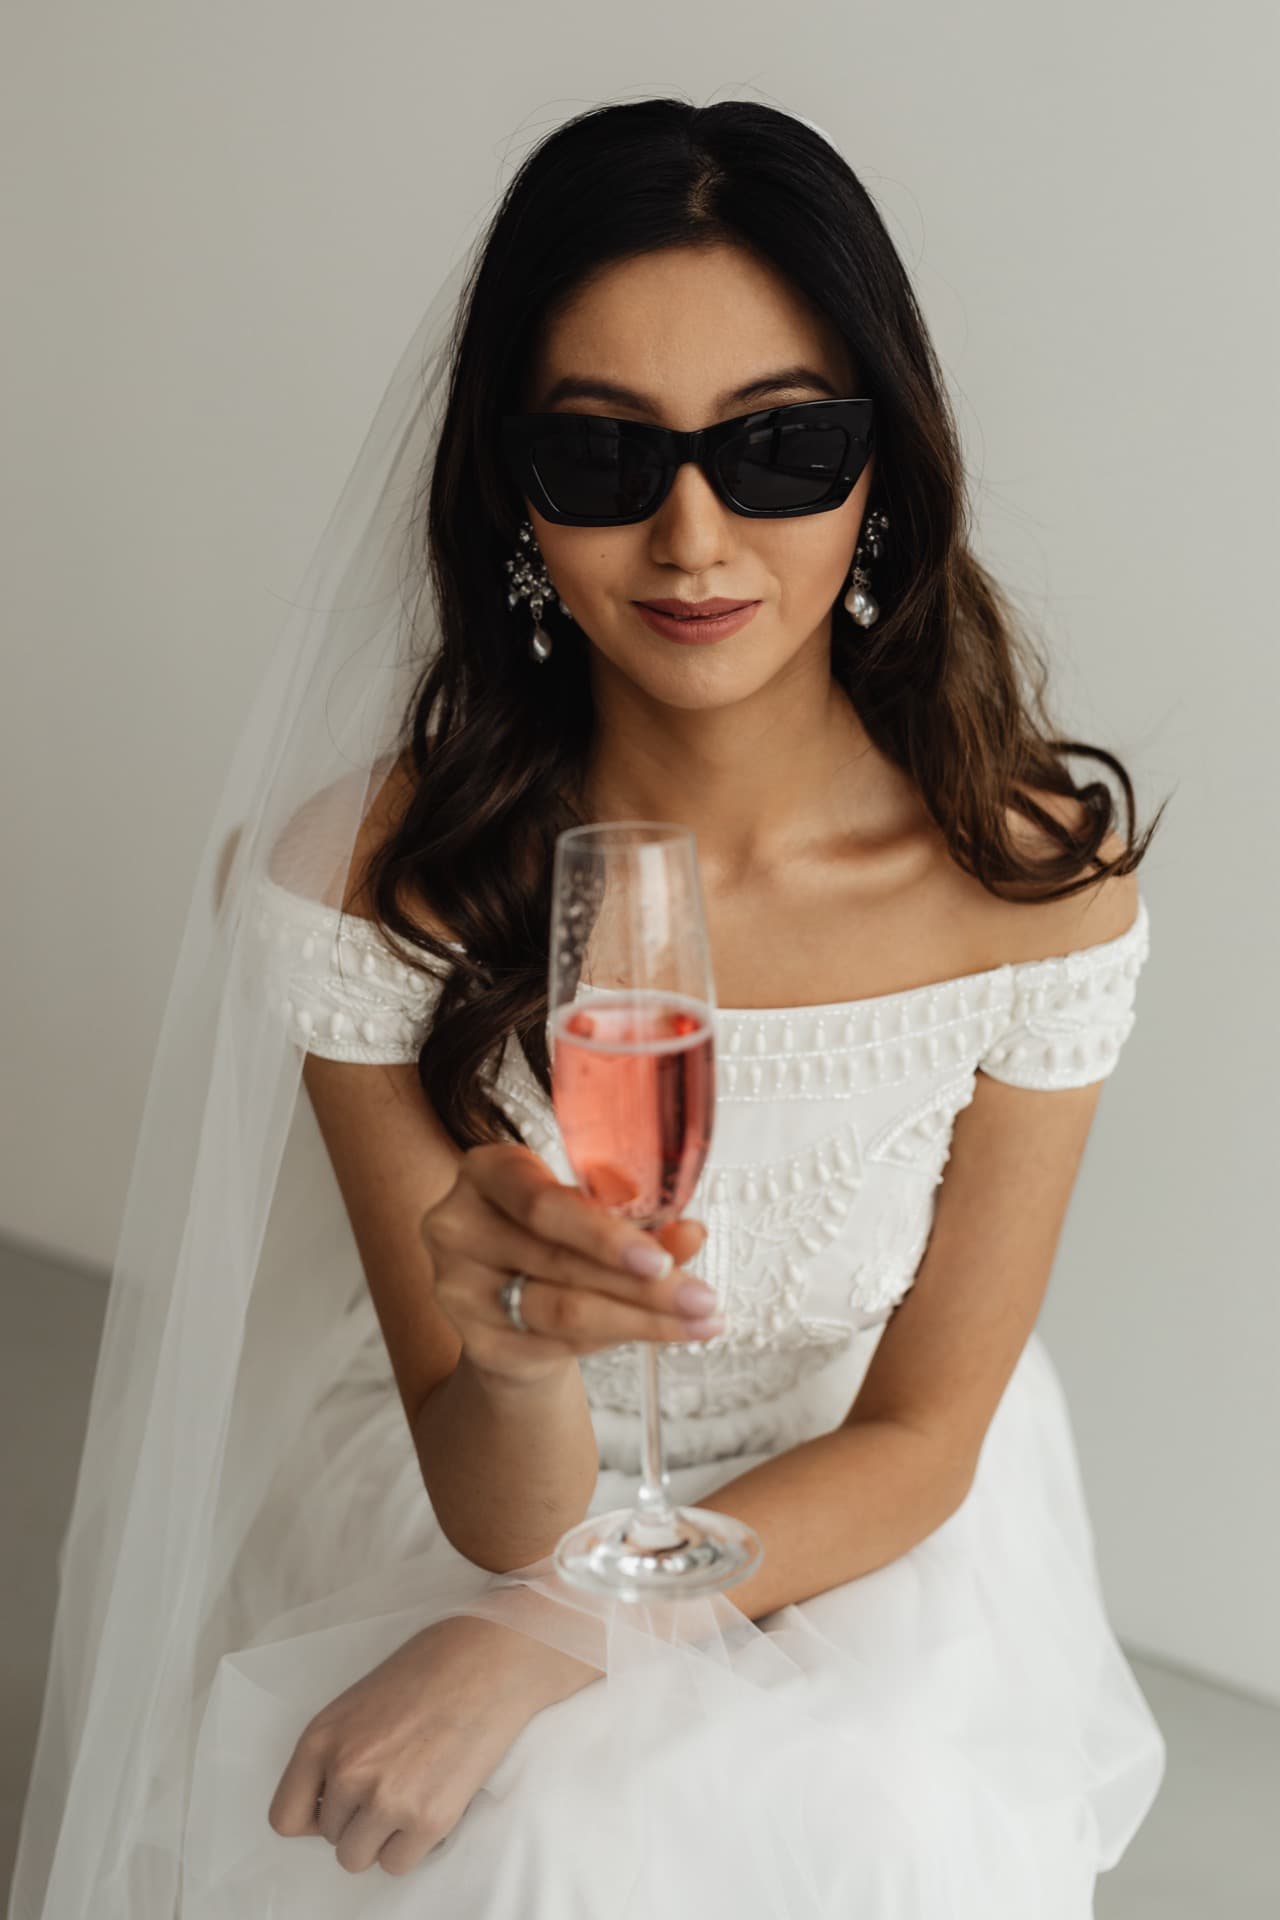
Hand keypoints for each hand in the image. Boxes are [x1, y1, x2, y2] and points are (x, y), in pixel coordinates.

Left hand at [267, 1613, 596, 1875]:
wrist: (490, 1660)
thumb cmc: (430, 1668)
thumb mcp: (359, 1702)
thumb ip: (335, 1751)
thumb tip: (330, 1802)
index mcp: (322, 1738)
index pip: (285, 1817)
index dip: (313, 1816)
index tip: (336, 1806)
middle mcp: (348, 1772)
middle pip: (330, 1838)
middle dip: (357, 1820)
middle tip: (393, 1783)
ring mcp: (387, 1799)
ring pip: (358, 1858)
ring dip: (381, 1837)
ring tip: (410, 1796)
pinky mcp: (428, 1819)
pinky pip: (398, 1863)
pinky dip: (413, 1845)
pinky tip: (431, 1802)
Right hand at [420, 1142, 718, 1386]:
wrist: (505, 1300)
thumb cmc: (554, 1239)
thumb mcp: (589, 1213)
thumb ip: (635, 1219)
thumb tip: (690, 1235)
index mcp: (487, 1172)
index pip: (541, 1205)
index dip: (602, 1235)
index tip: (659, 1260)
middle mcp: (458, 1226)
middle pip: (561, 1263)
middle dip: (644, 1286)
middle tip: (703, 1300)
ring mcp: (459, 1288)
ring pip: (564, 1310)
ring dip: (642, 1320)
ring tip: (699, 1321)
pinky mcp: (476, 1340)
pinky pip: (559, 1344)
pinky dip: (617, 1337)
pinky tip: (660, 1332)